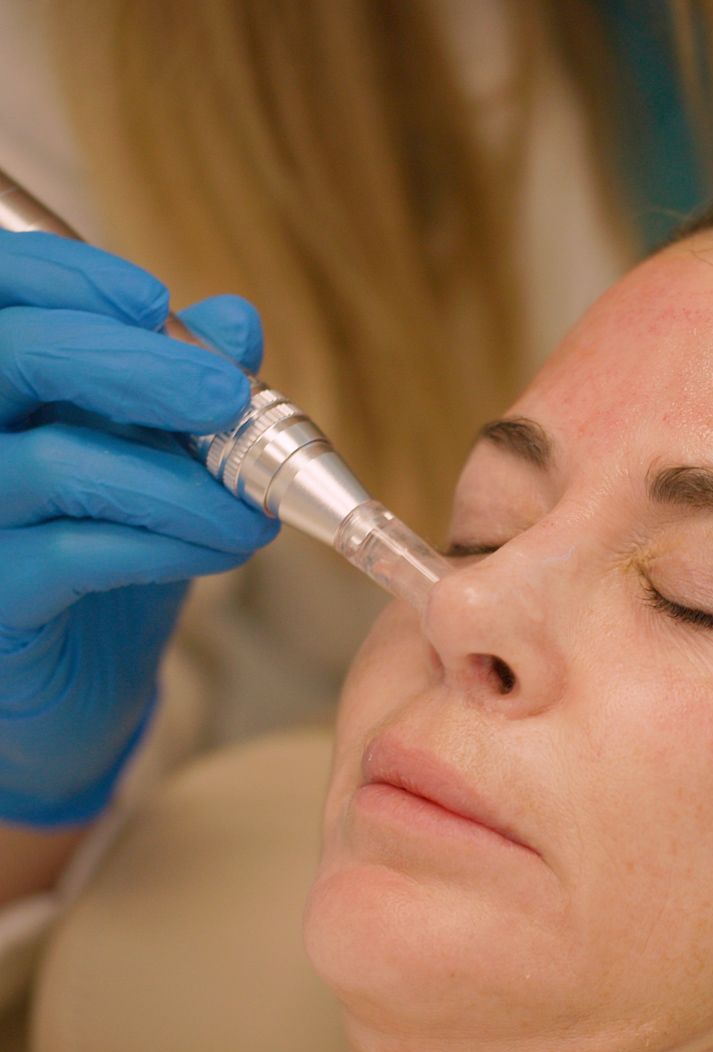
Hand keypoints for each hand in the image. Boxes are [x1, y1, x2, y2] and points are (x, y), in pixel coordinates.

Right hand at [0, 231, 277, 826]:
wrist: (76, 680)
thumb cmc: (102, 546)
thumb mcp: (147, 454)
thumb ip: (180, 383)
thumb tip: (234, 320)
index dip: (70, 277)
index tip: (159, 302)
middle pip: (10, 355)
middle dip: (136, 365)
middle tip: (228, 395)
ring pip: (55, 465)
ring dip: (184, 482)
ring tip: (256, 511)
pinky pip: (77, 554)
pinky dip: (171, 542)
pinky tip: (223, 548)